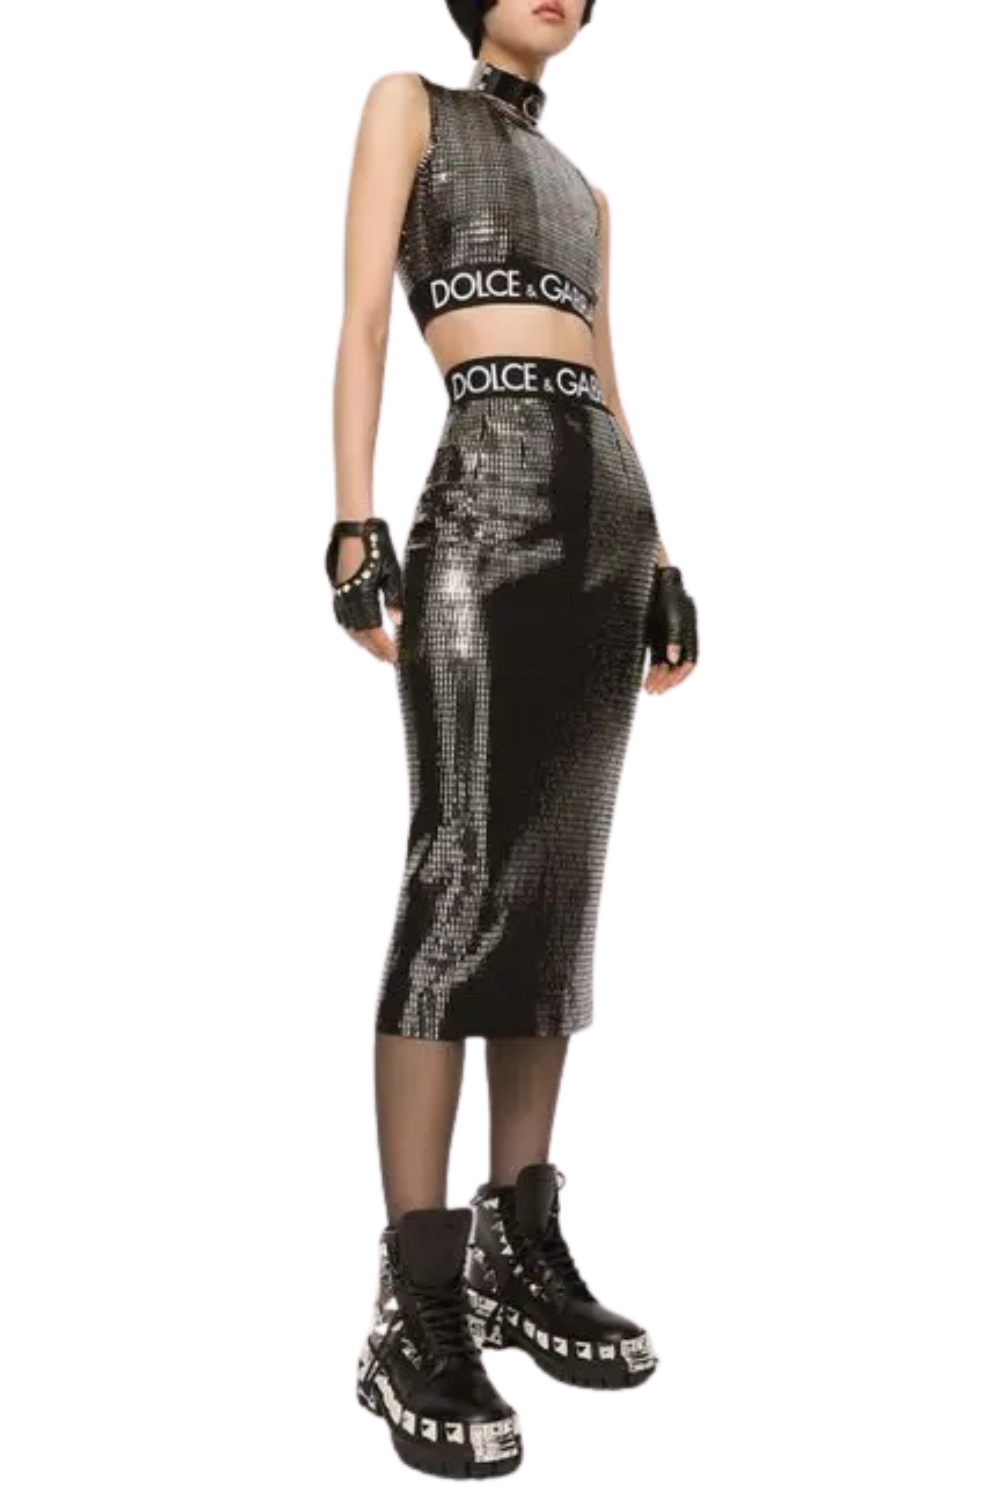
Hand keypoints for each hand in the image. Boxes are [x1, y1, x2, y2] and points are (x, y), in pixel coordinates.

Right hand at [335, 535, 401, 663]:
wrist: (354, 528)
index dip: (385, 646)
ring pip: (350, 628)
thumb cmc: (376, 547)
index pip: (374, 631)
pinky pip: (343, 617)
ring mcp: (341, 595)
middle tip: (388, 660)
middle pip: (361, 634)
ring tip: (375, 652)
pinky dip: (352, 630)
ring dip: (363, 642)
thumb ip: (394, 598)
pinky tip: (359, 633)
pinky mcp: (338, 590)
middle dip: (375, 649)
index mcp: (363, 595)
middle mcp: (349, 599)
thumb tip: (398, 622)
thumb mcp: (392, 571)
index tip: (396, 657)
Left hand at [643, 563, 697, 694]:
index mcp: (690, 632)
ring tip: (648, 689)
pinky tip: (644, 679)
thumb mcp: (671, 616)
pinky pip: (656, 658)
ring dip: (658, 677)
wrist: (653, 578)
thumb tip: (673, 659)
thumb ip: (673, 637)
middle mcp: (680, 637)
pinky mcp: (655, 637)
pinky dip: (651, 669)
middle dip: (667, 680)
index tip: (670, 685)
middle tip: (655, 692)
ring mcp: (667, 637)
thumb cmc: (665, 595)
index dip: (681, 675)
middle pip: (676, 666)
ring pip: (666, 664)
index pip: (690, 660)